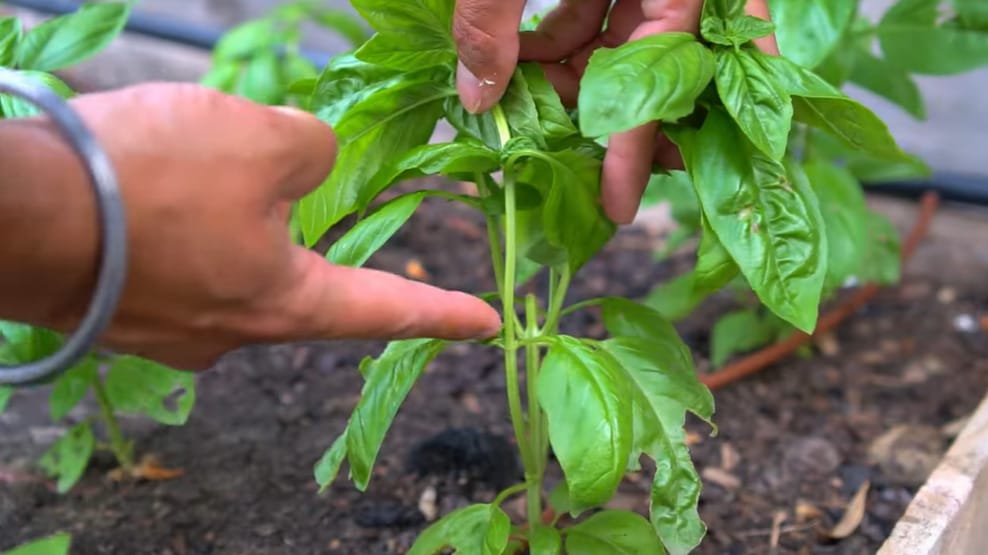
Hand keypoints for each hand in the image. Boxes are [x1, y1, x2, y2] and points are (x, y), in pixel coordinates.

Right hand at [0, 83, 500, 369]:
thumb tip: (313, 163)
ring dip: (220, 213)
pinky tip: (149, 188)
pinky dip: (176, 222)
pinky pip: (172, 262)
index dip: (441, 313)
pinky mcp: (118, 309)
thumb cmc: (149, 182)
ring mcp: (169, 330)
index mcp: (281, 304)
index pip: (384, 311)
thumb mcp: (263, 141)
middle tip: (256, 176)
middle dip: (290, 223)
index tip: (487, 324)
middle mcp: (230, 335)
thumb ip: (314, 152)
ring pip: (225, 263)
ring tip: (180, 163)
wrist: (10, 213)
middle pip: (293, 280)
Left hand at [453, 0, 776, 223]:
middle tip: (595, 176)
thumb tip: (480, 96)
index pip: (671, 72)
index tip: (618, 205)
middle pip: (666, 65)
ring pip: (626, 43)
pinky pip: (596, 12)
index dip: (639, 145)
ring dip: (583, 87)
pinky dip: (563, 47)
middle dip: (628, 121)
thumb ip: (491, 19)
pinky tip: (526, 72)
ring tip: (540, 127)